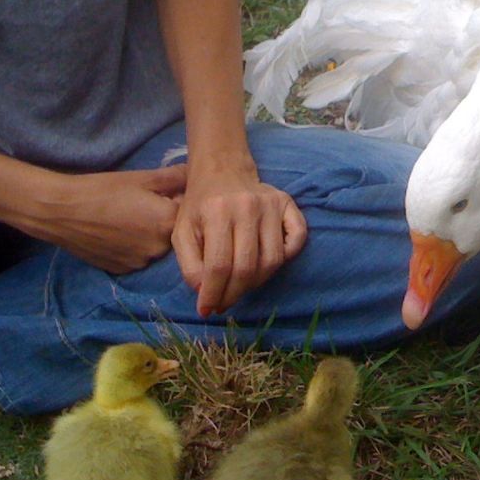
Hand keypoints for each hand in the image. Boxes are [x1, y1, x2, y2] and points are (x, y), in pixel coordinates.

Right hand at [40, 166, 186, 272]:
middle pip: (172, 233)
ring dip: (149, 236)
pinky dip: (133, 247)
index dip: (176, 203)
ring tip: (127, 220)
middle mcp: (160, 248)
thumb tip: (195, 174)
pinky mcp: (123, 270)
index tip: (163, 196)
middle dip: (164, 220)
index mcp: (168, 223)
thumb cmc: (103, 190)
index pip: (187, 214)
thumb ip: (175, 177)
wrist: (61, 211)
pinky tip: (117, 234)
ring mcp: (141, 263)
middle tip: (141, 206)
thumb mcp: (143, 178)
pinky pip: (137, 257)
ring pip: (155, 247)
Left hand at [171, 164, 306, 316]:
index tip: (207, 310)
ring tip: (242, 285)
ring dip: (257, 281)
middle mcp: (248, 207)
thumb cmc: (200, 205)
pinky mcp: (288, 204)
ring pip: (273, 260)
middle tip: (224, 303)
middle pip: (247, 267)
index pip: (219, 265)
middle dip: (234, 293)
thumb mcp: (181, 232)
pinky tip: (268, 262)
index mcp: (217, 211)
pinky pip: (298, 239)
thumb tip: (204, 293)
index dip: (214, 293)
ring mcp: (271, 205)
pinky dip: (288, 257)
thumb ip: (188, 264)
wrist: (222, 169)